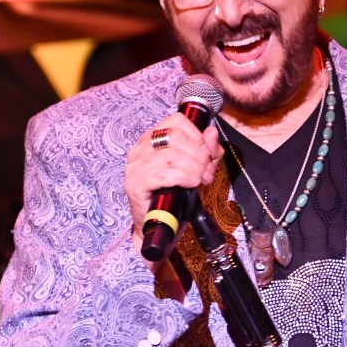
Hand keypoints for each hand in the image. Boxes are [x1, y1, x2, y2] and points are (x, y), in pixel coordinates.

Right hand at [124, 116, 222, 260]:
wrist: (160, 225)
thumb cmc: (176, 195)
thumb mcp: (197, 169)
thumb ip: (206, 151)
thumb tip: (211, 133)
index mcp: (152, 138)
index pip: (175, 121)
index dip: (196, 134)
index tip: (208, 152)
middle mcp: (140, 148)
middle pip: (174, 137)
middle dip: (198, 153)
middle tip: (208, 170)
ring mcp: (135, 165)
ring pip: (170, 155)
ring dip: (194, 167)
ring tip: (203, 179)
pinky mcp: (135, 183)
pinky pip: (162, 174)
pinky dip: (183, 177)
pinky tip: (193, 183)